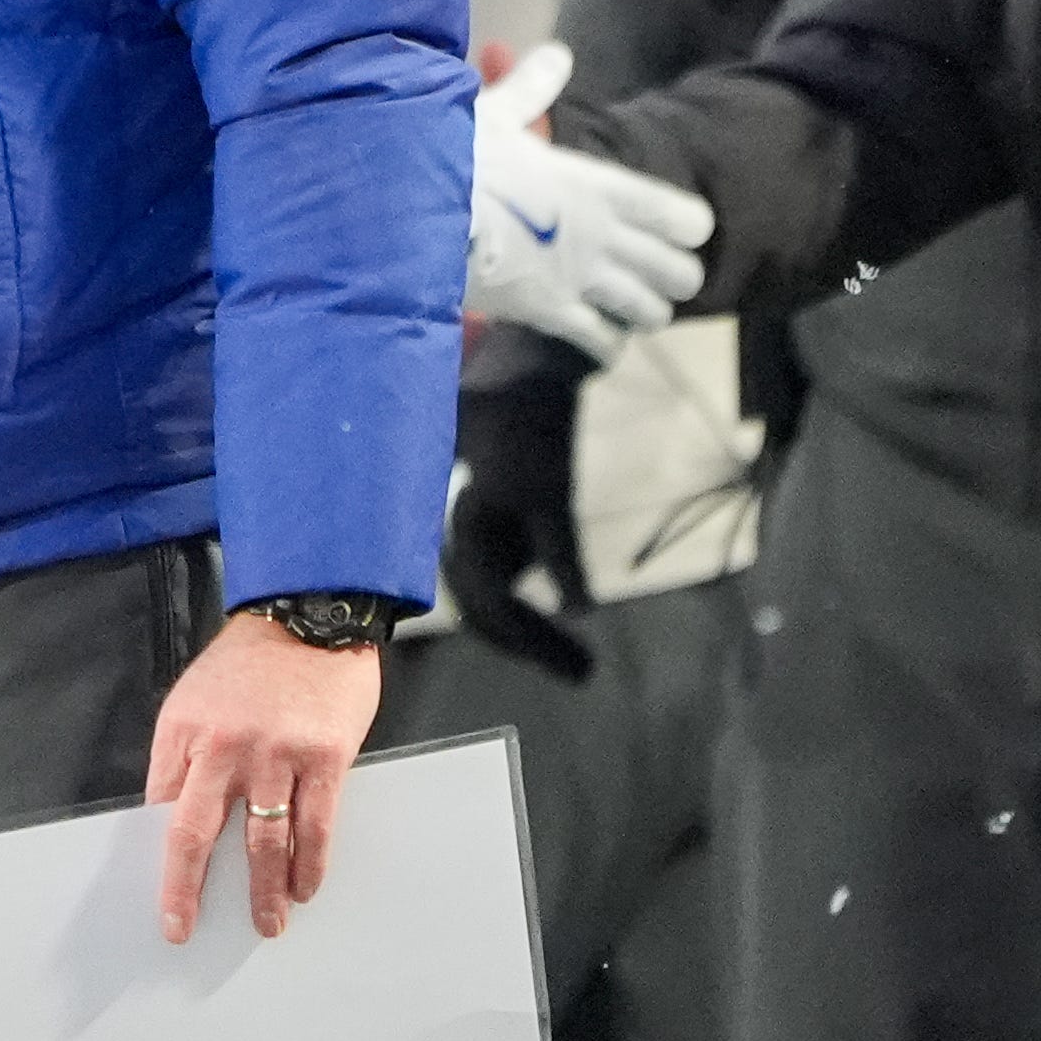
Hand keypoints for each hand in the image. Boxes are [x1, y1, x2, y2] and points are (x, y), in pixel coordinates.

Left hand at [147, 610, 383, 942]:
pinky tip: (305, 887)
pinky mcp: (323, 758)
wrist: (310, 613)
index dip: (158, 858)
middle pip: (195, 834)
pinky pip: (314, 826)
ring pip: (262, 841)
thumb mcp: (193, 698)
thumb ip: (183, 755)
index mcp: (183, 732)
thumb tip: (172, 817)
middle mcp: (223, 747)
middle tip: (184, 927)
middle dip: (186, 890)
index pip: (161, 809)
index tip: (159, 894)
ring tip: (267, 923)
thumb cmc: (249, 662)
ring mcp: (275, 755)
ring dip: (263, 891)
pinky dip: (309, 864)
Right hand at [443, 376, 592, 681]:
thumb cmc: (534, 426)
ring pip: (490, 597)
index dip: (530, 642)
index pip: (488, 605)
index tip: (581, 671)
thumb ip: (562, 553)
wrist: (521, 368)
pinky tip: (565, 609)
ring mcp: (469, 529)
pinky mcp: (486, 522)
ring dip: (528, 628)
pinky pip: (500, 575)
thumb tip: (582, 611)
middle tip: (585, 672)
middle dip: (530, 643)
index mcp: (462, 526)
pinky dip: (526, 600)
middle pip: (485, 610)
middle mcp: (456, 533)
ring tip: (578, 657)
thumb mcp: (551, 488)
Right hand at [465, 44, 713, 360]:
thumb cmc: (455, 156)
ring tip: (630, 306)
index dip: (689, 225)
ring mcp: (581, 280)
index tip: (679, 226)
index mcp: (600, 186)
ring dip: (644, 311)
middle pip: (680, 274)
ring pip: (650, 313)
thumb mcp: (496, 113)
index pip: (682, 217)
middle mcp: (604, 237)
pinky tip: (600, 340)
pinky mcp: (549, 314)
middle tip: (654, 272)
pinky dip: (605, 345)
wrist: (412, 212)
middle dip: (674, 275)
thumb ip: (533, 87)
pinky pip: (601, 343)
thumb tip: (556, 52)